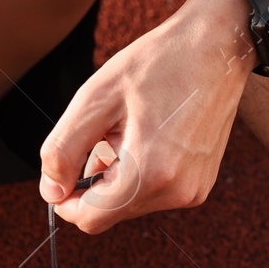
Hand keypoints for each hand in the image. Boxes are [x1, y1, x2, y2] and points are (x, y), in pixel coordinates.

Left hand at [39, 0, 255, 233]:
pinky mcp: (200, 185)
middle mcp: (176, 192)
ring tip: (134, 129)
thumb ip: (63, 150)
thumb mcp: (95, 98)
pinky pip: (154, 193)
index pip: (90, 219)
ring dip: (118, 174)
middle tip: (107, 131)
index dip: (65, 199)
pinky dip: (140, 172)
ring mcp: (193, 191)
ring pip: (130, 204)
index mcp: (150, 173)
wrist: (217, 48)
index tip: (62, 169)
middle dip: (96, 179)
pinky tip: (152, 135)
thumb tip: (51, 192)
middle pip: (109, 212)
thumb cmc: (157, 64)